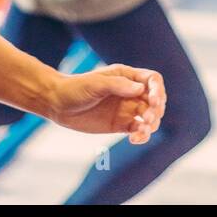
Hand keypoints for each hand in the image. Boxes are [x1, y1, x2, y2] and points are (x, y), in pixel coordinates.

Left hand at [47, 65, 165, 145]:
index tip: (154, 101)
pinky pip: (138, 130)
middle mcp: (130, 92)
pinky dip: (142, 135)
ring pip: (149, 117)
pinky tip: (135, 139)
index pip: (152, 80)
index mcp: (127, 77)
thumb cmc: (76, 88)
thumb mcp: (96, 84)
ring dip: (151, 125)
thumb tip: (141, 90)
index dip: (158, 90)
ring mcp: (127, 109)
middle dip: (156, 110)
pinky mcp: (121, 125)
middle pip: (155, 100)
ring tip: (142, 131)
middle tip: (147, 119)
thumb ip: (118, 85)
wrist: (58, 104)